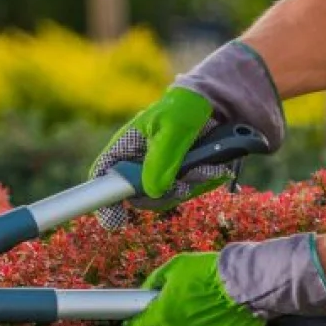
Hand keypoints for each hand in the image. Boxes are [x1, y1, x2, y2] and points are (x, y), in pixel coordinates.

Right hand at [89, 41, 284, 229]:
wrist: (221, 104)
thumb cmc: (188, 106)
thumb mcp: (174, 128)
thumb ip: (161, 158)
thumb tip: (152, 190)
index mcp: (128, 145)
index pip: (104, 175)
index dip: (104, 199)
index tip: (115, 221)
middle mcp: (140, 161)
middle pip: (137, 196)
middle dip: (162, 194)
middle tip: (183, 183)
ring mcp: (161, 170)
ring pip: (165, 197)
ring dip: (188, 186)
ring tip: (206, 167)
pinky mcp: (182, 176)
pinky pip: (187, 192)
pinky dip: (202, 183)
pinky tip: (214, 168)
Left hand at [123, 235, 325, 325]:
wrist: (247, 283)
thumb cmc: (209, 272)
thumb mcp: (176, 267)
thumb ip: (156, 281)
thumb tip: (146, 291)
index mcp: (163, 317)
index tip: (134, 320)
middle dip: (168, 318)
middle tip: (182, 299)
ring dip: (191, 323)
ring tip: (207, 301)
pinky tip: (221, 311)